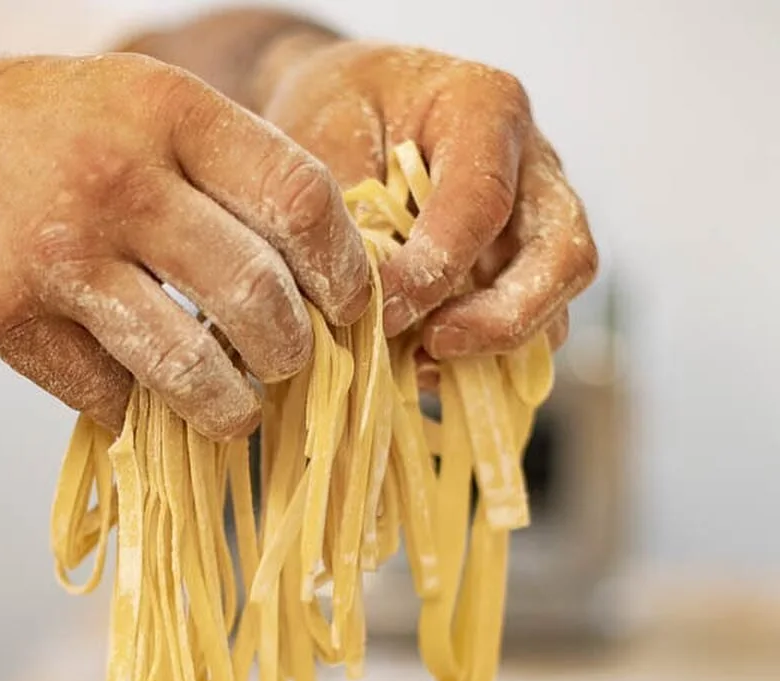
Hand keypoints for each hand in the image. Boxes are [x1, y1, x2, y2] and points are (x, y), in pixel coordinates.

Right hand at [0, 54, 370, 437]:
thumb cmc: (53, 136)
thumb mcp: (145, 109)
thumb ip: (228, 173)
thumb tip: (322, 280)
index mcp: (167, 110)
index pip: (298, 199)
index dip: (343, 271)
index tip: (350, 309)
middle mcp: (116, 177)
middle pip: (254, 294)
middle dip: (290, 352)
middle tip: (287, 364)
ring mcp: (57, 253)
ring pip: (187, 365)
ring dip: (228, 407)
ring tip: (235, 411)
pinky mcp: (11, 318)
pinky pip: (108, 396)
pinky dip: (138, 413)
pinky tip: (143, 398)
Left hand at [259, 41, 597, 359]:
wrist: (349, 114)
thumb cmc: (339, 114)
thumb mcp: (323, 133)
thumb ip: (345, 208)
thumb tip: (359, 293)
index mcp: (486, 109)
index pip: (483, 201)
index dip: (437, 267)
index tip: (385, 310)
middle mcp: (532, 166)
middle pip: (563, 256)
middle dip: (504, 319)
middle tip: (433, 346)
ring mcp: (535, 224)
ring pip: (556, 304)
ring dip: (493, 347)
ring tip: (417, 360)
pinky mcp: (521, 272)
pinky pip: (525, 332)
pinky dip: (479, 361)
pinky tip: (418, 363)